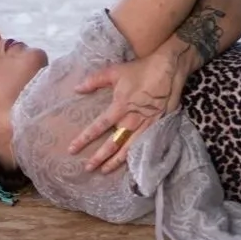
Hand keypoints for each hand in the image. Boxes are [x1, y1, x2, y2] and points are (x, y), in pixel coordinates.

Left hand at [67, 47, 191, 174]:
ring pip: (128, 149)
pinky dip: (135, 156)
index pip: (97, 128)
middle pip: (112, 145)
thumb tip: (76, 88)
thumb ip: (95, 80)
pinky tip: (130, 163)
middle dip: (99, 158)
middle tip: (88, 168)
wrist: (168, 69)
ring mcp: (145, 125)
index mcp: (119, 108)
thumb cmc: (141, 70)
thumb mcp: (115, 71)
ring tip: (105, 170)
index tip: (72, 149)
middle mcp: (131, 120)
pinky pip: (144, 145)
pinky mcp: (157, 126)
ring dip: (115, 161)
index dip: (84, 139)